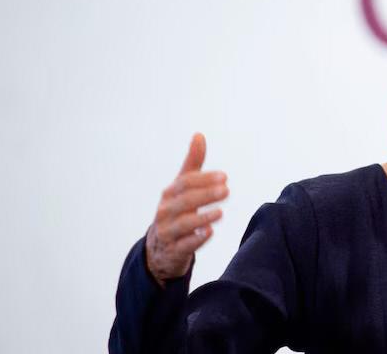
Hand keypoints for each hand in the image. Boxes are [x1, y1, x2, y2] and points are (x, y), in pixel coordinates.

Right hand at [145, 133, 228, 285]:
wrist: (160, 247)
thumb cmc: (176, 210)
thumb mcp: (182, 187)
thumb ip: (193, 163)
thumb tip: (199, 134)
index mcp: (170, 194)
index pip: (185, 183)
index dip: (204, 179)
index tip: (224, 176)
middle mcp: (166, 212)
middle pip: (185, 201)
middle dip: (205, 195)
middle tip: (226, 190)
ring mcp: (168, 232)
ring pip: (183, 224)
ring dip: (202, 218)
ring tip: (220, 213)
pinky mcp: (174, 250)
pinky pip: (184, 245)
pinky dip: (195, 240)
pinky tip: (209, 233)